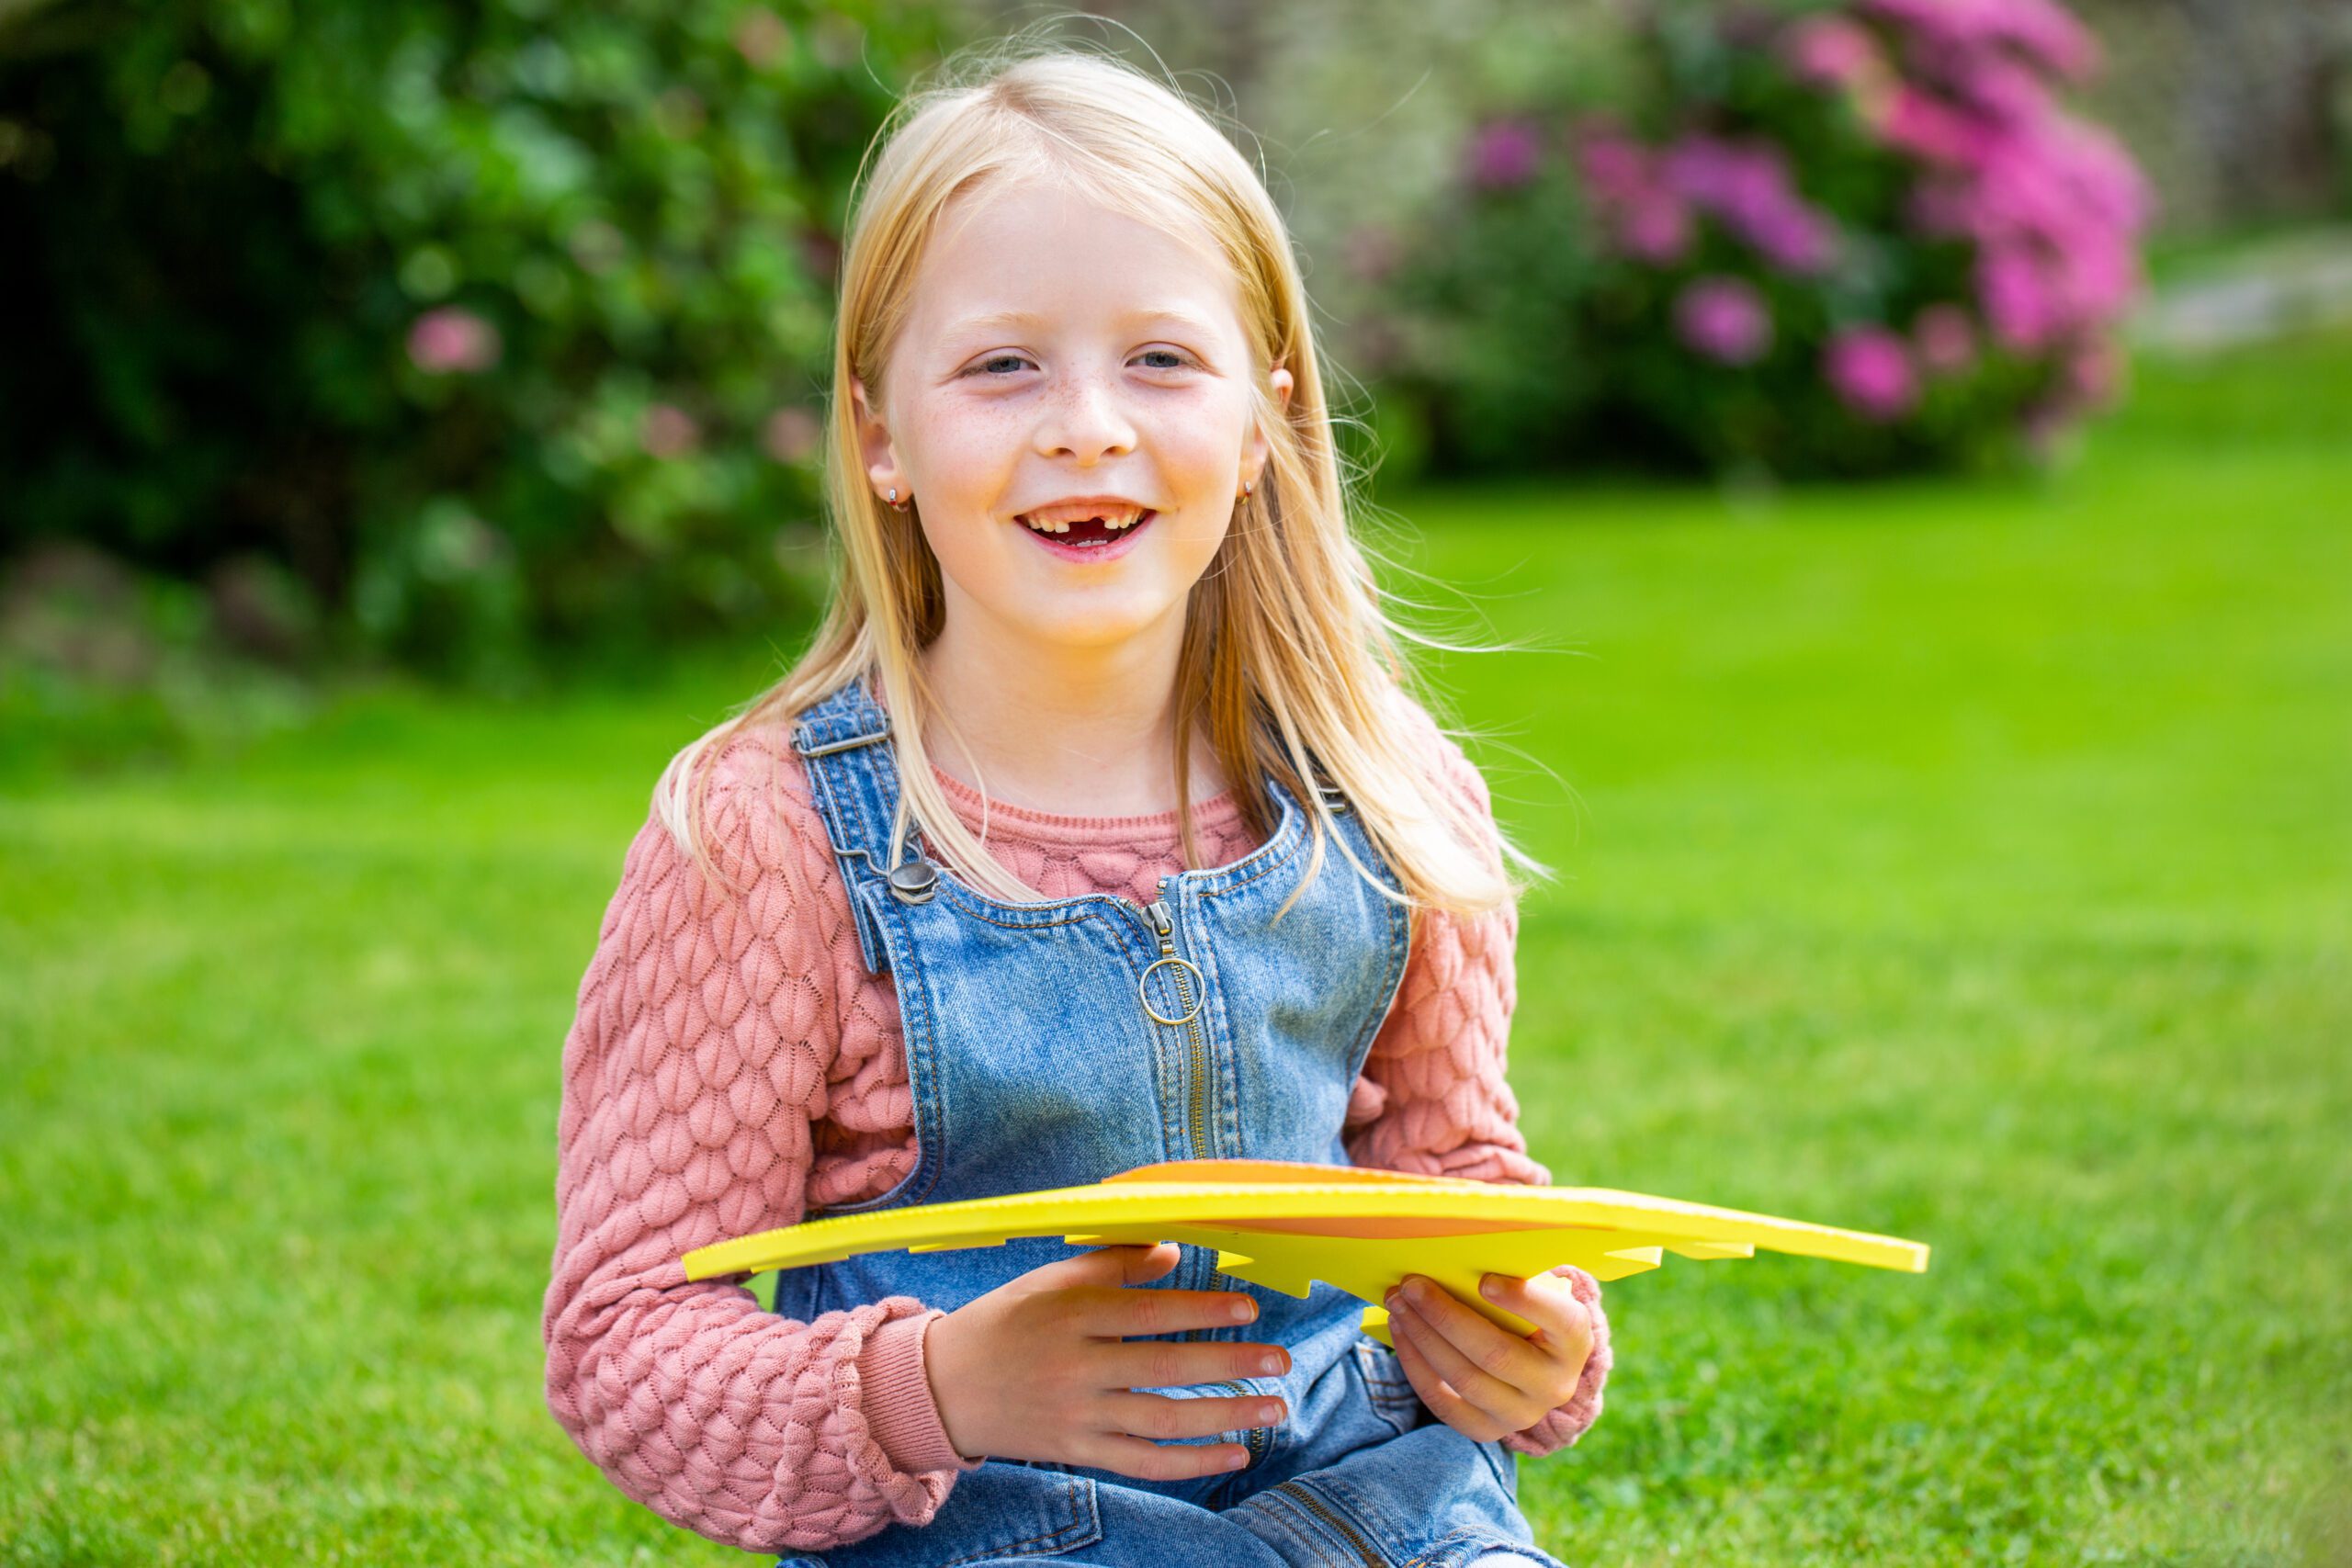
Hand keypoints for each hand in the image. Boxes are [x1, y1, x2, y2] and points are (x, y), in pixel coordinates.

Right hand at [924, 1242, 1290, 1479]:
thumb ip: (1113, 1264)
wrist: (946, 1387)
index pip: (1148, 1313)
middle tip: (1280, 1361)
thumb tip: (1175, 1253)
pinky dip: (1193, 1462)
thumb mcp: (1051, 1280)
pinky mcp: (1079, 1450)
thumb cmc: (1007, 1321)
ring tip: (1274, 1408)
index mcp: (1071, 1314)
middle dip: (1230, 1365)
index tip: (1249, 1308)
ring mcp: (1078, 1415)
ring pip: (1163, 1422)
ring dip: (1225, 1416)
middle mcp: (1077, 1367)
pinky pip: (1145, 1462)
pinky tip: (1236, 1452)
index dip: (1201, 1310)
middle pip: (1164, 1370)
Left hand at [1381, 1270, 1593, 1442]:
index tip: (1484, 1279)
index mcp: (1575, 1342)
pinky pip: (1442, 1401)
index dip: (1524, 1300)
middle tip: (1412, 1285)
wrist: (1534, 1369)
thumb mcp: (1538, 1295)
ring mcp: (1521, 1414)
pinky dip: (1415, 1364)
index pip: (1560, 1320)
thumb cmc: (1529, 1314)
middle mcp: (1555, 1385)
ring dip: (1422, 1337)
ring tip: (1397, 1303)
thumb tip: (1459, 1255)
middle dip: (1446, 1316)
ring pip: (1463, 1378)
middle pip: (1495, 1353)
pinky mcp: (1486, 1430)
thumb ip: (1515, 1277)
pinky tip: (1399, 1331)